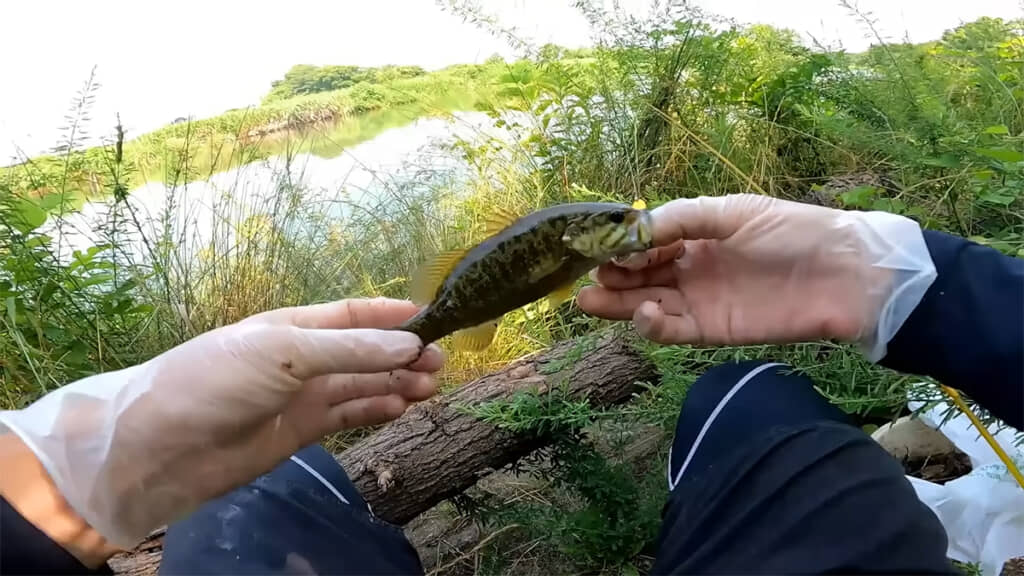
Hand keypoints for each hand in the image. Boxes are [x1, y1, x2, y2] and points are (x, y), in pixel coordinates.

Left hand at [0, 298, 442, 548]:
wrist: (158, 449)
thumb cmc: (215, 383)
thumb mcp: (284, 353)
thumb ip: (350, 350)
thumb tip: (412, 343)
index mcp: (292, 325)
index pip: (354, 314)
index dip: (394, 314)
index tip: (437, 318)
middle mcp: (300, 358)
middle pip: (364, 351)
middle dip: (403, 354)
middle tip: (442, 363)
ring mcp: (299, 397)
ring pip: (361, 385)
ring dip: (396, 383)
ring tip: (432, 386)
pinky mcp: (297, 432)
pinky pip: (347, 416)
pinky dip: (375, 410)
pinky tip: (401, 407)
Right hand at [579, 194, 934, 355]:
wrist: (847, 273)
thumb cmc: (795, 230)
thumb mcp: (735, 211)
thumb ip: (683, 218)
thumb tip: (632, 230)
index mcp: (695, 235)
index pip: (645, 242)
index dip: (620, 246)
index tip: (600, 247)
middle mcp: (691, 268)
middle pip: (638, 277)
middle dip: (609, 278)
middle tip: (584, 280)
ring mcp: (700, 301)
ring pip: (647, 305)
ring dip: (618, 305)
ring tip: (592, 301)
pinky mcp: (714, 331)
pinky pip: (673, 331)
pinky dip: (653, 327)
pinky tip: (644, 314)